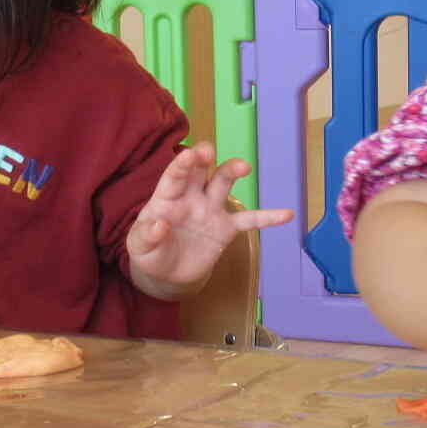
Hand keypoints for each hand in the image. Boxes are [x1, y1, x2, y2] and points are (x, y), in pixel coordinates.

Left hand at [126, 143, 293, 298]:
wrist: (168, 274)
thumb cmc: (150, 253)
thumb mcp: (139, 248)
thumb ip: (147, 236)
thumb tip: (160, 224)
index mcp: (167, 197)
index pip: (174, 176)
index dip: (181, 164)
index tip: (190, 154)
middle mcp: (191, 196)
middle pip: (200, 170)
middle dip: (204, 158)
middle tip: (209, 152)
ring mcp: (211, 209)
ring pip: (223, 183)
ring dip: (232, 171)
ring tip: (244, 166)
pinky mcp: (226, 228)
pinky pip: (249, 220)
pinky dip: (267, 217)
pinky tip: (286, 214)